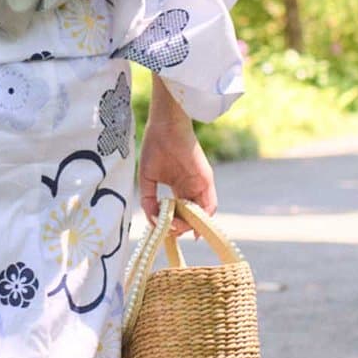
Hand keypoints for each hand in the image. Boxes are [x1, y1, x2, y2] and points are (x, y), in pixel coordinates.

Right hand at [137, 76, 216, 237]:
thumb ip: (149, 199)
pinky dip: (203, 218)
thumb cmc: (155, 146)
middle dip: (179, 228)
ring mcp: (199, 185)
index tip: (161, 230)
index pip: (177, 212)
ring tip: (176, 229)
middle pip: (189, 216)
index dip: (171, 224)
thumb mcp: (147, 178)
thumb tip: (152, 220)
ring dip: (189, 226)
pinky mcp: (206, 180)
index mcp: (177, 186)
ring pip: (200, 214)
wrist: (165, 127)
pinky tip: (191, 226)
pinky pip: (210, 204)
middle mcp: (190, 188)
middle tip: (168, 230)